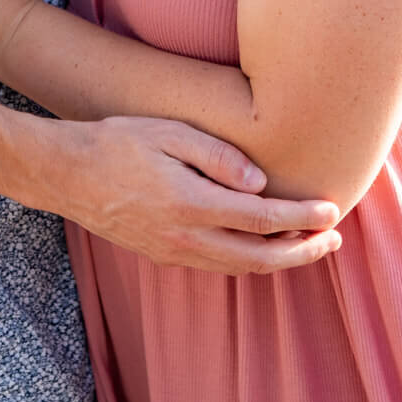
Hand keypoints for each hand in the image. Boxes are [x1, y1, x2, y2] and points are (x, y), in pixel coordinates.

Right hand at [59, 117, 341, 273]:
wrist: (67, 173)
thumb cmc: (118, 142)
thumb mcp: (168, 132)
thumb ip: (217, 155)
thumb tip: (260, 182)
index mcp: (191, 204)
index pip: (263, 220)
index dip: (303, 218)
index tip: (332, 209)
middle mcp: (186, 238)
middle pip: (260, 257)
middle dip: (303, 251)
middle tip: (334, 239)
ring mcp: (173, 252)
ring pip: (240, 268)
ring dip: (280, 260)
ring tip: (308, 244)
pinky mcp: (163, 255)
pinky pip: (218, 266)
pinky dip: (249, 260)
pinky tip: (261, 246)